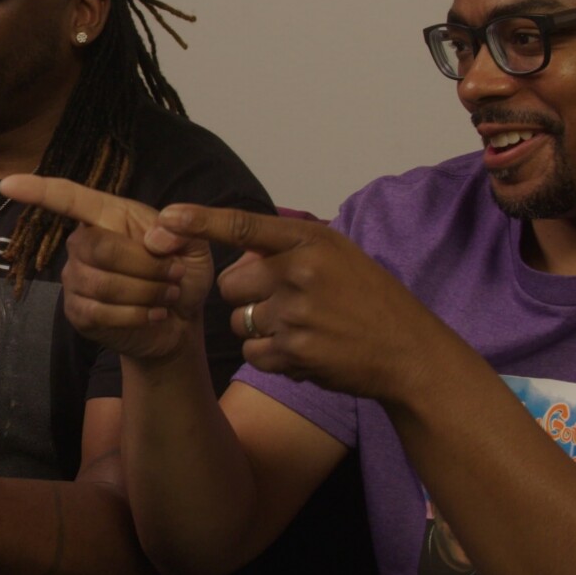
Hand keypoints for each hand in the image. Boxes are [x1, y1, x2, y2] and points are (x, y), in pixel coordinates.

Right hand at [0, 174, 217, 361]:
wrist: (179, 322)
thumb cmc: (182, 275)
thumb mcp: (195, 247)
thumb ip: (184, 233)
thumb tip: (157, 239)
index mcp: (108, 216)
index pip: (68, 198)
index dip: (38, 190)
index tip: (7, 183)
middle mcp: (83, 244)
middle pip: (98, 247)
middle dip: (146, 266)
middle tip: (176, 275)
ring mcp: (76, 279)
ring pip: (102, 284)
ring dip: (146, 293)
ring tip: (168, 295)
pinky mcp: (78, 313)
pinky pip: (99, 312)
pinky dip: (135, 315)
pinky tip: (153, 315)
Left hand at [157, 204, 465, 405]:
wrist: (408, 353)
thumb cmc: (370, 300)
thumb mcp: (338, 256)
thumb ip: (289, 249)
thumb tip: (238, 250)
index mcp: (311, 241)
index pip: (243, 226)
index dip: (200, 221)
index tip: (167, 217)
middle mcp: (299, 272)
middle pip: (230, 284)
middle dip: (247, 296)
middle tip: (286, 303)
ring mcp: (295, 314)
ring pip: (239, 322)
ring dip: (258, 329)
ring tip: (302, 329)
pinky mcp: (293, 352)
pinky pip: (252, 354)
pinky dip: (270, 356)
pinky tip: (304, 351)